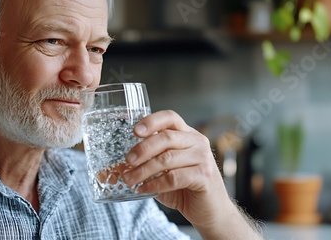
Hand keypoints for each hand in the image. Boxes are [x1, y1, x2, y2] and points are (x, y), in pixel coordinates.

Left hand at [121, 110, 244, 231]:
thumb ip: (147, 165)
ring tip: (129, 179)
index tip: (135, 131)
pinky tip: (144, 189)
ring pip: (167, 159)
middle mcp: (197, 142)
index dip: (151, 121)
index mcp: (187, 135)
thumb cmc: (185, 189)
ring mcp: (203, 158)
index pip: (170, 118)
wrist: (211, 211)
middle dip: (142, 149)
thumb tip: (118, 167)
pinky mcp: (204, 176)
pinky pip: (173, 177)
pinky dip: (154, 184)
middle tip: (127, 161)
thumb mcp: (164, 172)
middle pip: (166, 137)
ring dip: (143, 170)